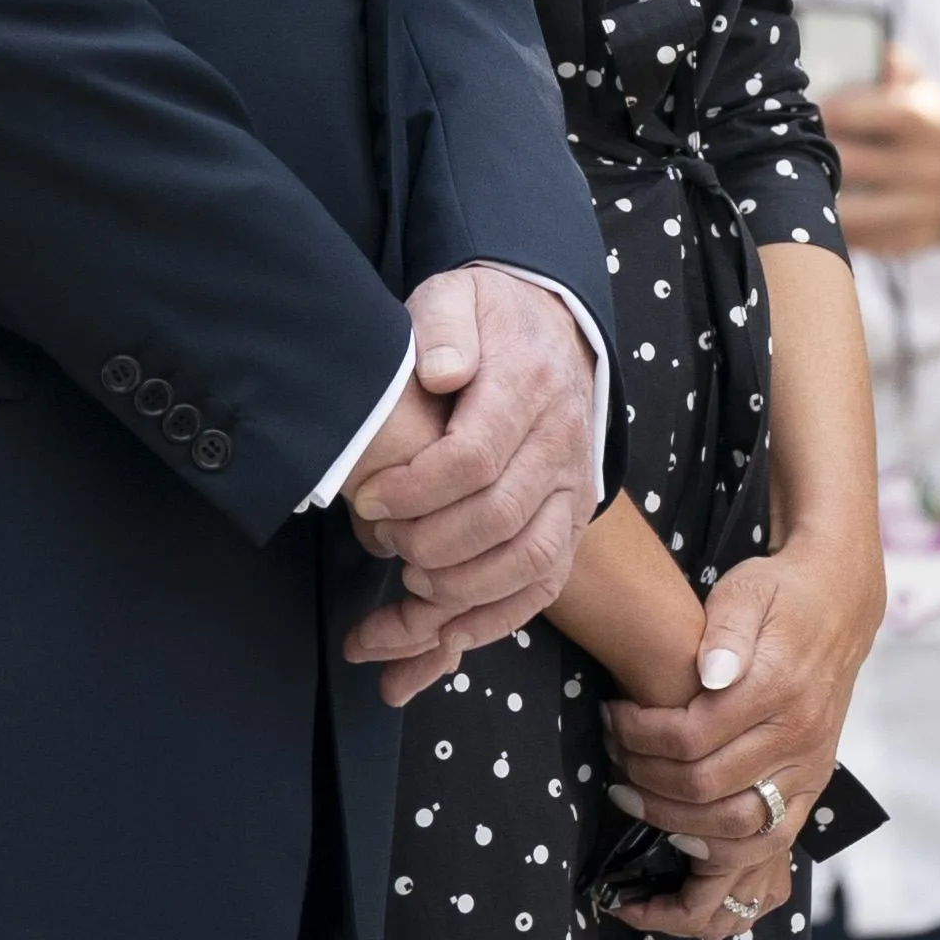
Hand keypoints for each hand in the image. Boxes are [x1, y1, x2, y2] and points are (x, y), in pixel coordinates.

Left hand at [340, 265, 601, 698]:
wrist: (552, 329)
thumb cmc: (488, 320)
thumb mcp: (458, 296)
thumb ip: (445, 326)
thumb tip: (441, 370)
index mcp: (528, 388)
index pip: (474, 456)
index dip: (415, 489)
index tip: (368, 498)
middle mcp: (561, 447)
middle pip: (499, 519)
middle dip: (428, 546)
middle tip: (379, 542)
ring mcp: (572, 493)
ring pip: (528, 565)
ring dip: (458, 594)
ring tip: (401, 597)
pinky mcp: (569, 528)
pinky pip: (541, 589)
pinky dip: (490, 625)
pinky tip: (436, 644)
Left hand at [603, 528, 874, 939]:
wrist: (841, 606)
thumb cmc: (781, 595)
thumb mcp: (748, 590)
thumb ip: (726, 629)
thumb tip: (707, 672)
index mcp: (778, 685)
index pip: (692, 735)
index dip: (639, 735)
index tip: (613, 717)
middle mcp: (800, 734)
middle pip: (706, 785)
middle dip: (645, 778)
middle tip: (614, 757)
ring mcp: (811, 766)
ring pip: (736, 825)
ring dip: (673, 820)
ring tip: (633, 795)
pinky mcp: (813, 785)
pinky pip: (770, 840)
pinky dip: (722, 850)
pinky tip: (681, 835)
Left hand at [818, 51, 939, 262]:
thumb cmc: (932, 133)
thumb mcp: (926, 94)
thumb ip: (898, 69)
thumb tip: (876, 48)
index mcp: (926, 121)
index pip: (865, 113)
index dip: (828, 111)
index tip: (808, 111)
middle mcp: (927, 167)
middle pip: (849, 164)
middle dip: (814, 155)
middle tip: (789, 150)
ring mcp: (921, 210)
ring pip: (849, 211)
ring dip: (819, 196)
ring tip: (799, 183)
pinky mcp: (910, 242)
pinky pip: (858, 240)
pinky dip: (835, 227)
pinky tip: (822, 211)